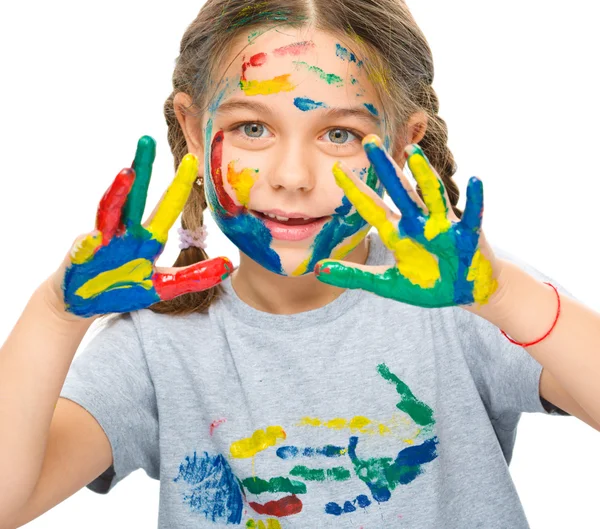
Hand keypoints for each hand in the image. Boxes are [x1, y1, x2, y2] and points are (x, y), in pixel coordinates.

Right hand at [51, 136, 232, 318]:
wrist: (85, 303)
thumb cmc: (123, 289)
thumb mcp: (164, 286)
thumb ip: (194, 277)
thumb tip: (230, 266)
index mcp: (147, 238)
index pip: (167, 206)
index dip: (179, 185)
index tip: (192, 160)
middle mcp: (126, 232)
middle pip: (136, 196)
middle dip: (142, 168)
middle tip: (147, 139)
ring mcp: (104, 240)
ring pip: (111, 211)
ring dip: (118, 193)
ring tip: (127, 173)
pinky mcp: (83, 255)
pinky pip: (87, 245)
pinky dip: (89, 241)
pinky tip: (91, 236)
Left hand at [315, 134, 499, 308]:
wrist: (465, 292)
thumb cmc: (428, 285)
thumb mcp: (388, 284)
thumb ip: (355, 276)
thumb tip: (318, 270)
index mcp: (398, 233)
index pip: (372, 207)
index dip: (356, 190)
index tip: (336, 169)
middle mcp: (418, 223)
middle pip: (399, 191)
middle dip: (385, 168)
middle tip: (370, 141)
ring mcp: (444, 226)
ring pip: (432, 195)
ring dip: (423, 174)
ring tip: (413, 151)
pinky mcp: (469, 235)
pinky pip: (472, 215)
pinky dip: (475, 200)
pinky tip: (475, 180)